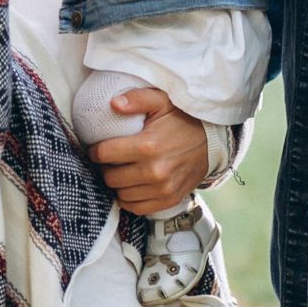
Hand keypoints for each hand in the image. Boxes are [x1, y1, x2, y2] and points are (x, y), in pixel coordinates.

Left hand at [88, 89, 206, 214]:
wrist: (212, 142)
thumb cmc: (182, 120)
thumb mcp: (162, 101)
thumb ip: (137, 98)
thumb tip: (113, 103)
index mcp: (148, 146)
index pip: (104, 154)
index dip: (95, 151)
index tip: (97, 148)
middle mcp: (154, 171)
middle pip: (110, 177)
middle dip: (105, 168)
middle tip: (110, 160)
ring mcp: (162, 189)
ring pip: (121, 194)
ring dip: (117, 184)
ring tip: (121, 171)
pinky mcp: (169, 200)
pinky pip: (136, 208)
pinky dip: (129, 199)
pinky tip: (132, 186)